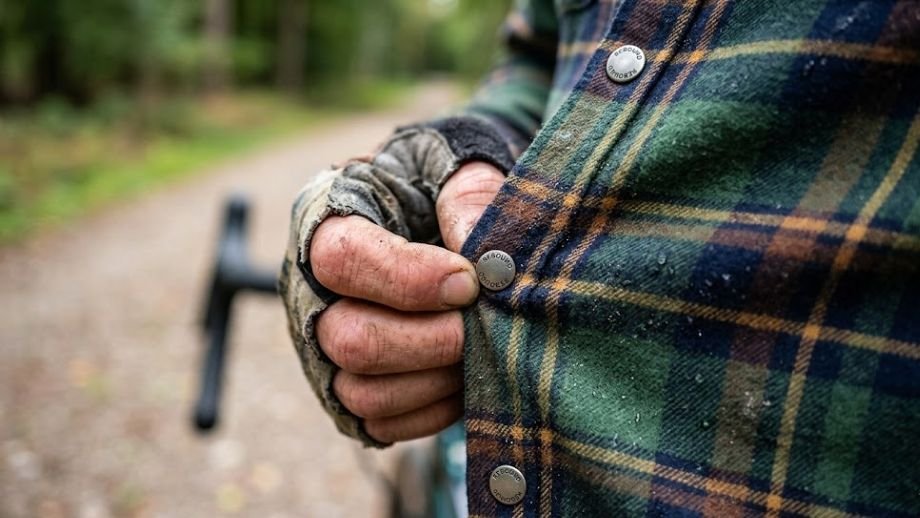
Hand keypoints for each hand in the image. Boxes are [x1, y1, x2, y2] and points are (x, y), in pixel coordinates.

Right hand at [309, 161, 504, 442]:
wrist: (443, 225)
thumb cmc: (445, 191)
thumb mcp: (460, 169)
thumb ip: (469, 197)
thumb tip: (484, 257)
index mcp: (327, 222)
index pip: (341, 259)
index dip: (408, 279)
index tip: (468, 282)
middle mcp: (311, 293)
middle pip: (348, 340)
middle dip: (429, 341)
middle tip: (480, 325)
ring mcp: (324, 350)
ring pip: (362, 392)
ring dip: (434, 379)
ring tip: (478, 350)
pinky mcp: (349, 393)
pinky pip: (381, 425)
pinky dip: (432, 411)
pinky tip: (465, 377)